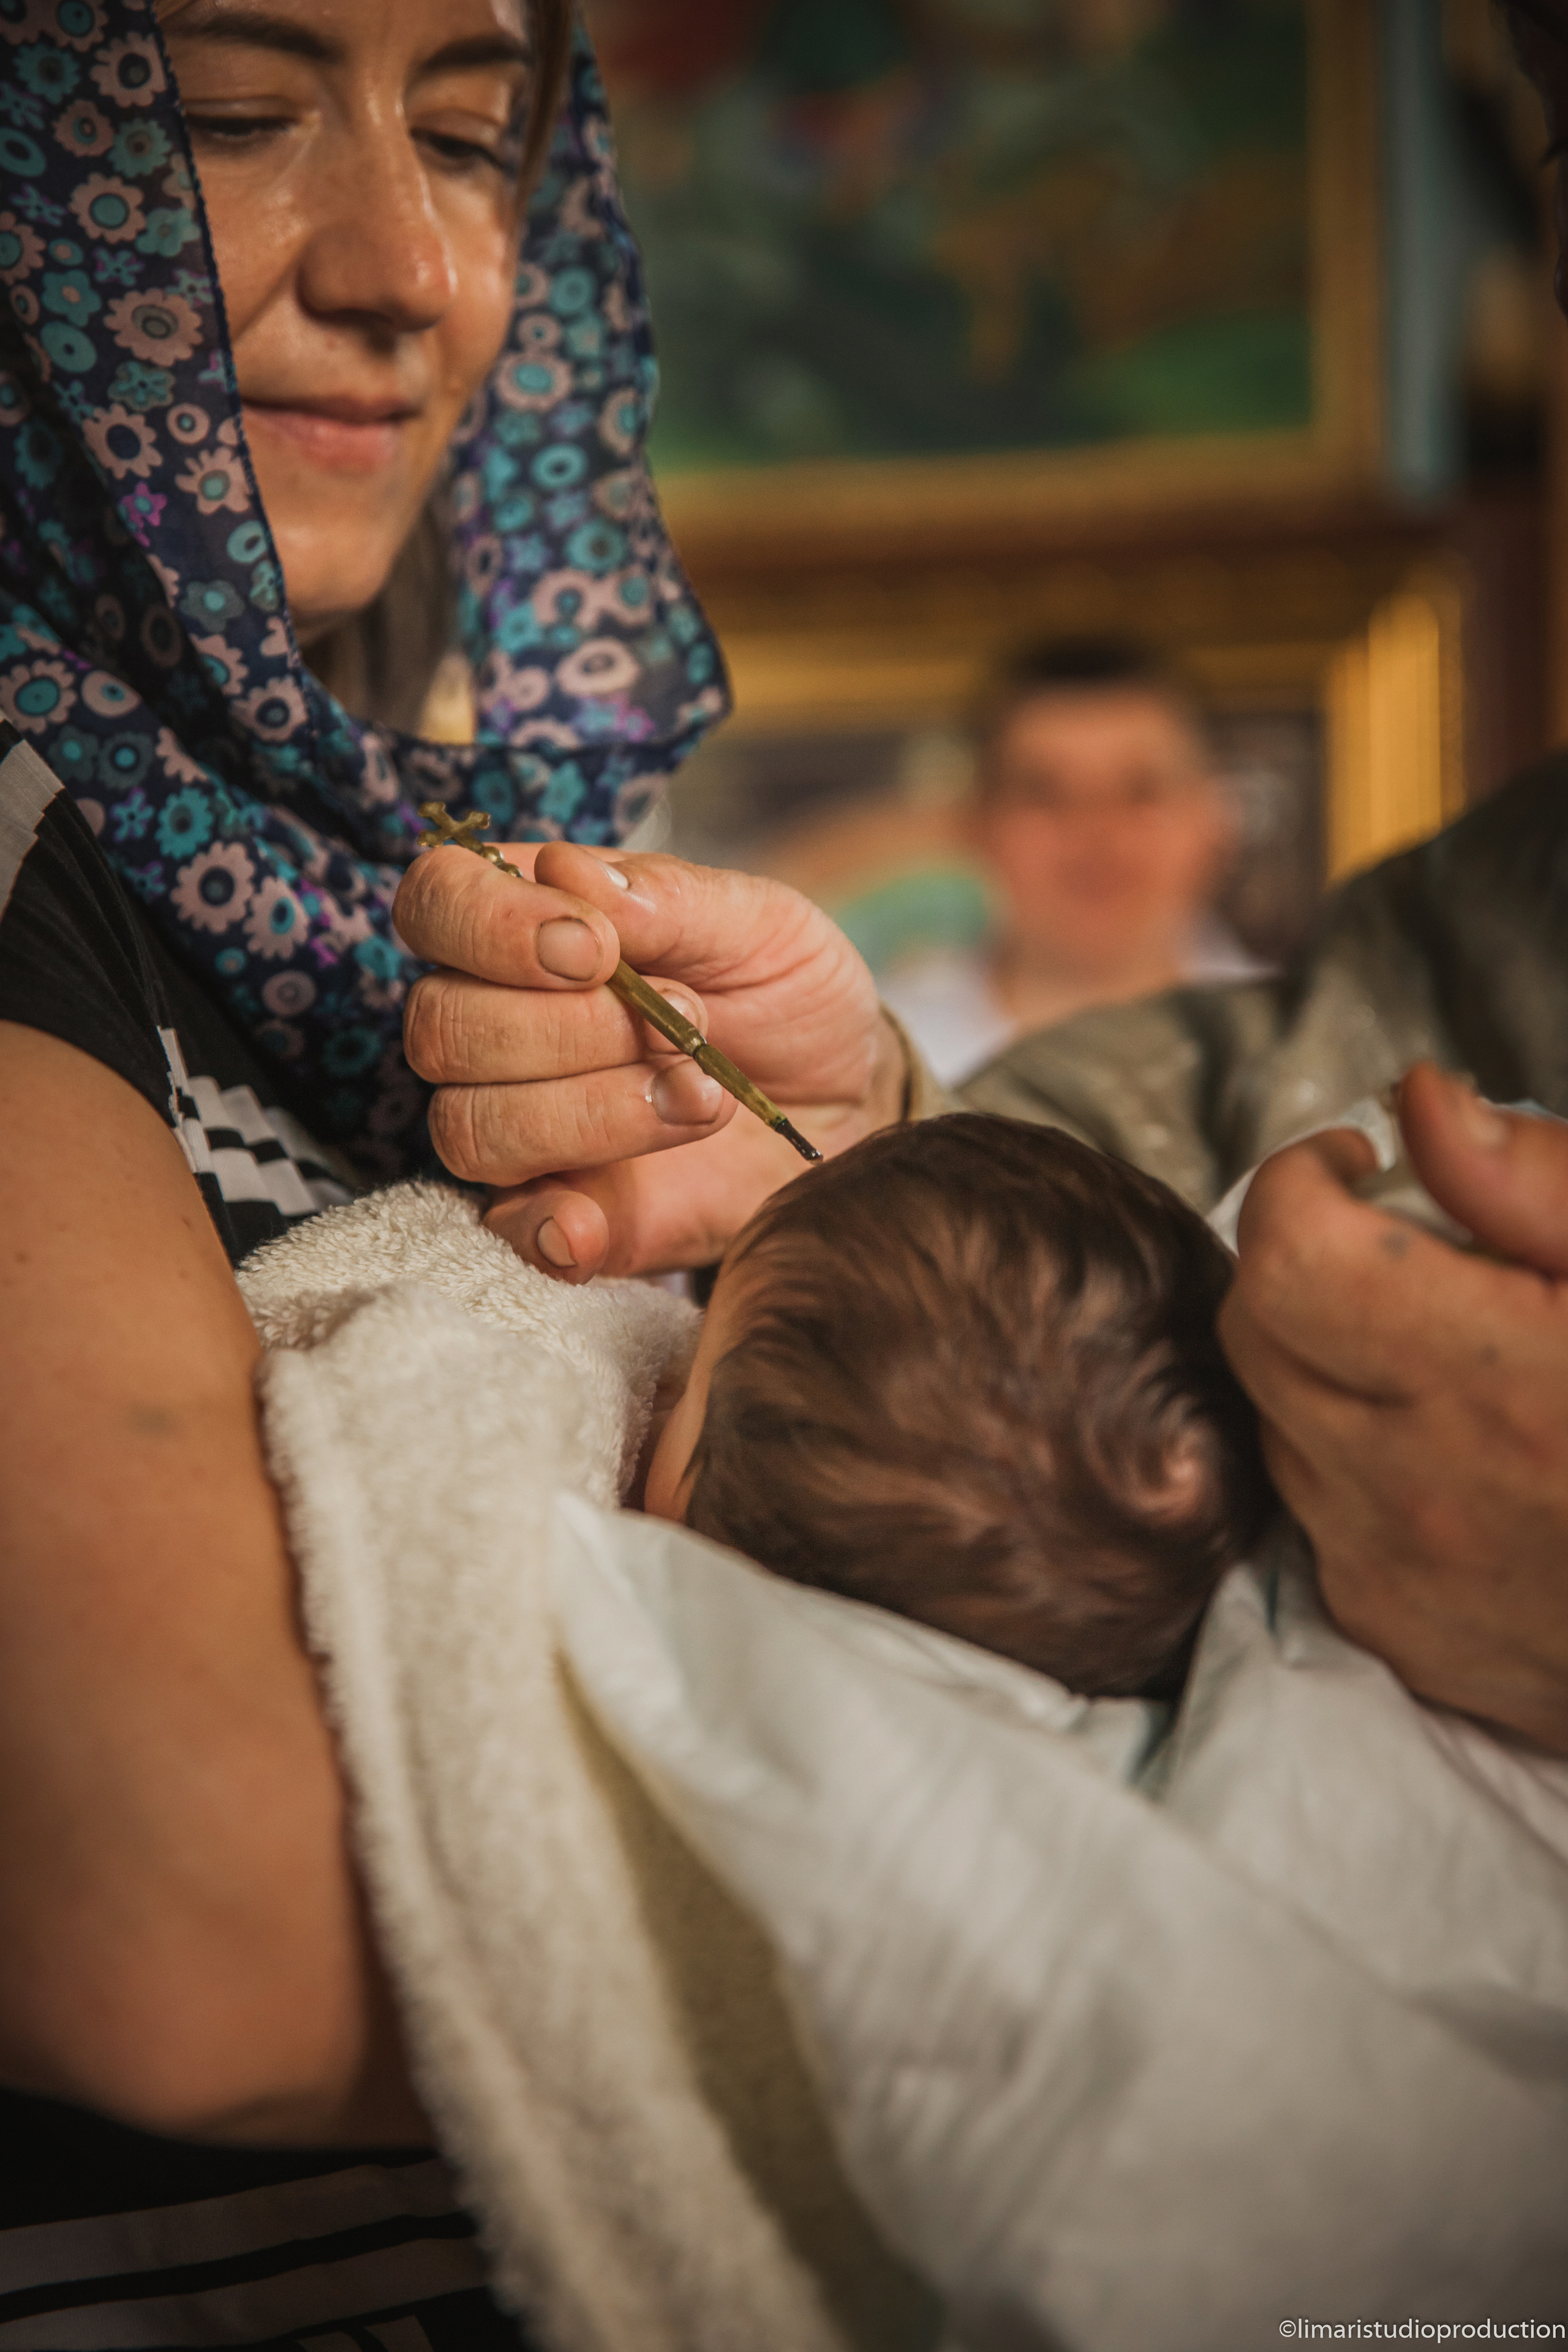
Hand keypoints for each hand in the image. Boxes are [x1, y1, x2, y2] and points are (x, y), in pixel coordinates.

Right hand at [393, 842, 903, 1277]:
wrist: (845, 1098)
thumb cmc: (785, 991)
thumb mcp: (757, 923)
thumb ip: (665, 897)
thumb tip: (567, 873)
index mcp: (523, 924)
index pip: (437, 901)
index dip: (490, 926)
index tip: (596, 951)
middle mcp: (495, 1023)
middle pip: (443, 1026)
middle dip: (573, 1028)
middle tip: (691, 1021)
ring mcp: (516, 1123)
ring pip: (468, 1126)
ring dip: (589, 1114)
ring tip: (701, 1097)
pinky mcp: (556, 1211)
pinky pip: (506, 1229)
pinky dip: (546, 1226)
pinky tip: (595, 1217)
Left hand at [1218, 1062, 1567, 1753]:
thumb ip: (1540, 1182)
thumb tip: (1422, 1104)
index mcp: (1497, 1388)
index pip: (1288, 1257)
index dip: (1303, 1182)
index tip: (1357, 1166)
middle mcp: (1422, 1495)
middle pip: (1256, 1328)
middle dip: (1305, 1260)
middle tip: (1404, 1247)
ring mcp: (1398, 1578)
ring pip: (1277, 1420)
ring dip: (1328, 1365)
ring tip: (1447, 1354)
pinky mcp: (1398, 1633)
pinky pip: (1316, 1515)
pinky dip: (1357, 1463)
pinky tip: (1458, 1452)